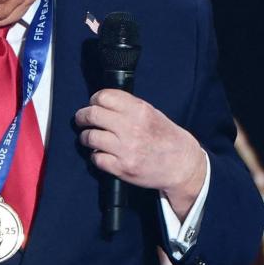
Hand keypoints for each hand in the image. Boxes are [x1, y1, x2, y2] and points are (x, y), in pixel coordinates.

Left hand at [74, 88, 206, 217]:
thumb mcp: (152, 113)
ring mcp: (126, 149)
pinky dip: (95, 156)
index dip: (94, 100)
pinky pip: (96, 158)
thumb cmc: (167, 138)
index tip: (93, 104)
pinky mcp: (122, 168)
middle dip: (82, 117)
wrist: (182, 165)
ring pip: (90, 137)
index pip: (104, 97)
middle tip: (82, 120)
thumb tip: (103, 103)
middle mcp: (131, 128)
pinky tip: (101, 154)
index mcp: (139, 110)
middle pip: (92, 115)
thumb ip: (129, 107)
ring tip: (88, 138)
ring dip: (85, 137)